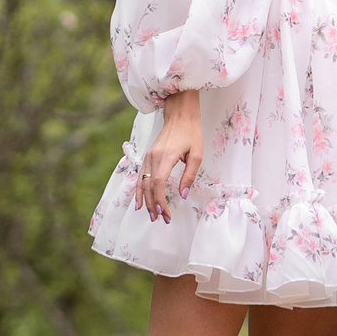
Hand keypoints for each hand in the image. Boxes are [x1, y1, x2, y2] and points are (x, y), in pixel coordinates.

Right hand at [136, 90, 202, 221]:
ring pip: (142, 183)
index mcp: (166, 156)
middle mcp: (153, 157)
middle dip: (154, 205)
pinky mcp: (148, 156)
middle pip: (149, 186)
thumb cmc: (191, 133)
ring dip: (146, 201)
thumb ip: (189, 175)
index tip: (165, 213)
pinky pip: (140, 176)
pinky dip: (140, 191)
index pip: (159, 183)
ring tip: (151, 215)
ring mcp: (148, 156)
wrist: (180, 115)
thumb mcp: (197, 154)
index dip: (160, 200)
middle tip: (161, 220)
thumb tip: (183, 195)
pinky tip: (140, 202)